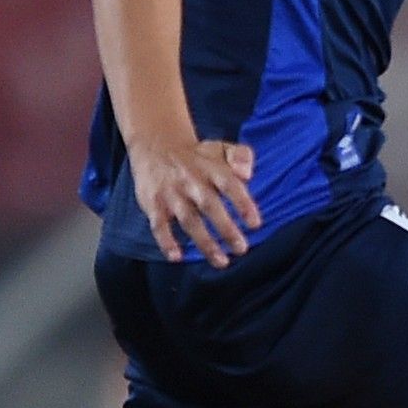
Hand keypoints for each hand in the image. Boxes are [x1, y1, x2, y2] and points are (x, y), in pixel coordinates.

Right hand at [129, 136, 260, 265]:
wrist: (155, 144)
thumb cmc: (197, 155)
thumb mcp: (221, 148)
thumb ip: (241, 156)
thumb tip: (248, 174)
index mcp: (211, 167)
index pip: (230, 185)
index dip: (243, 204)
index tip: (255, 225)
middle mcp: (191, 180)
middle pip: (210, 205)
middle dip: (226, 229)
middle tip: (241, 249)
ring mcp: (171, 192)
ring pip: (188, 219)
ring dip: (205, 242)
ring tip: (221, 262)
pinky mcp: (153, 203)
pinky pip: (158, 224)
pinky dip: (166, 241)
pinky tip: (176, 258)